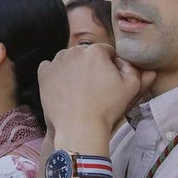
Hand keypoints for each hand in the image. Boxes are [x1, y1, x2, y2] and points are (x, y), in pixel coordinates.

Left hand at [38, 44, 154, 148]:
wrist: (79, 126)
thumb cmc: (106, 108)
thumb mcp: (131, 88)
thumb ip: (134, 70)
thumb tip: (129, 62)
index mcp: (96, 51)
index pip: (106, 52)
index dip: (110, 65)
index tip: (109, 79)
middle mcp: (74, 51)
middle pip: (85, 55)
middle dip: (90, 66)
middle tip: (94, 86)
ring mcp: (56, 61)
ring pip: (68, 60)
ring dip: (73, 69)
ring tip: (79, 88)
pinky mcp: (44, 73)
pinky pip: (50, 68)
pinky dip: (56, 74)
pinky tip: (63, 87)